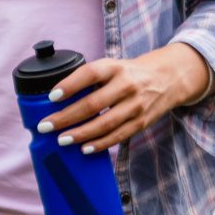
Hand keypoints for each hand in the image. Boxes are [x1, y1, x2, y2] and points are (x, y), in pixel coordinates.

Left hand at [35, 43, 214, 152]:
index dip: (70, 85)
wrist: (169, 78)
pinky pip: (118, 136)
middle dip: (66, 117)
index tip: (51, 96)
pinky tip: (84, 148)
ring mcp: (136, 105)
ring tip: (61, 140)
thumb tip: (56, 100)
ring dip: (80, 134)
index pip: (90, 74)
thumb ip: (90, 80)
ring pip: (105, 124)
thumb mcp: (113, 67)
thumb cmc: (131, 74)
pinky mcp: (142, 121)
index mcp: (115, 67)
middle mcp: (127, 85)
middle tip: (46, 126)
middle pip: (93, 104)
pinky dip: (100, 144)